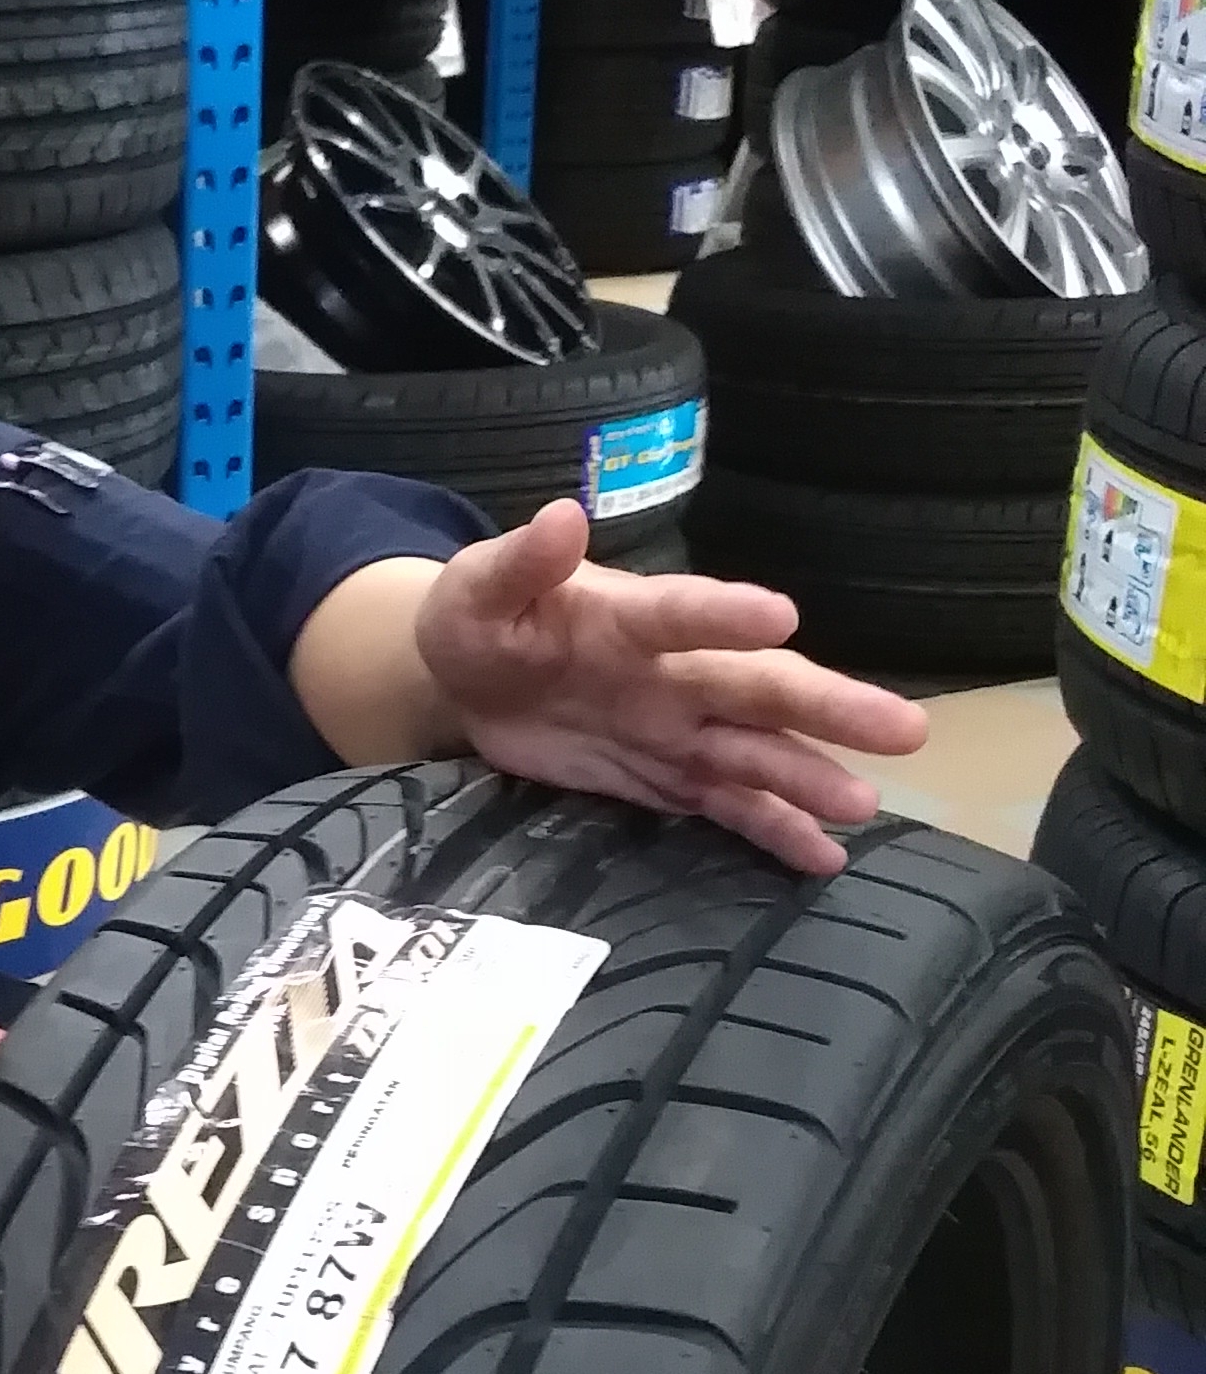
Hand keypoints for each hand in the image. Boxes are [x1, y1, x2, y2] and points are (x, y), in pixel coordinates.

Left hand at [415, 501, 927, 877]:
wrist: (469, 682)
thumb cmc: (482, 620)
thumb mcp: (479, 589)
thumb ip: (518, 563)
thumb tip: (559, 516)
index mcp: (632, 617)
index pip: (683, 613)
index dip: (726, 614)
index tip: (780, 616)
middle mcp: (675, 671)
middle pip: (758, 687)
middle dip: (827, 707)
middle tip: (903, 728)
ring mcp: (678, 729)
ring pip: (757, 752)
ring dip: (811, 777)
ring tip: (865, 804)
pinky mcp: (667, 778)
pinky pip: (729, 806)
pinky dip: (774, 830)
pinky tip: (825, 857)